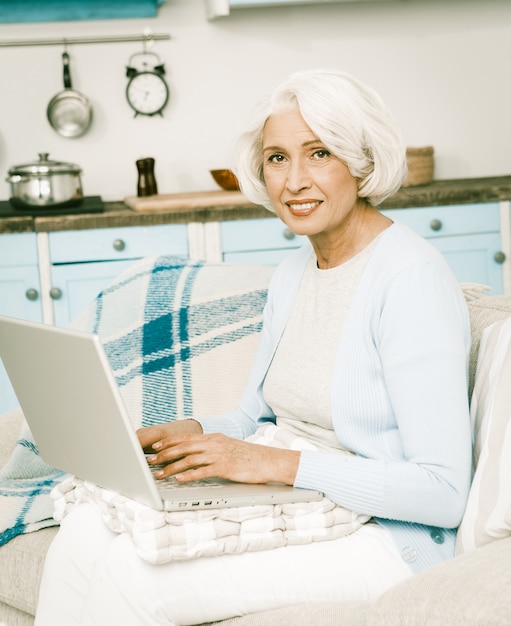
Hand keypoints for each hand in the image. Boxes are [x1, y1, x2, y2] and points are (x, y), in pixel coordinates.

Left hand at [137, 423, 299, 485]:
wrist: (269, 460)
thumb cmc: (249, 457)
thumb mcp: (228, 447)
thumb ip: (211, 449)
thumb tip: (195, 455)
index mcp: (214, 438)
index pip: (186, 438)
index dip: (169, 442)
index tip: (155, 447)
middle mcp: (214, 444)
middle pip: (183, 447)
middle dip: (164, 455)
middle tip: (150, 461)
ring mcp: (219, 455)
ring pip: (189, 460)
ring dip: (171, 467)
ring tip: (159, 474)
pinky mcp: (225, 467)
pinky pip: (202, 471)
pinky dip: (188, 475)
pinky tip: (178, 480)